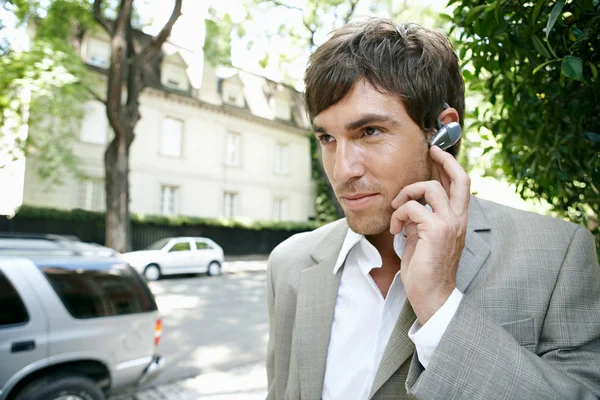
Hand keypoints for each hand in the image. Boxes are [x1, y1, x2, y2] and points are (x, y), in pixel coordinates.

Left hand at [390, 145, 469, 323]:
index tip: (436, 153)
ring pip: (430, 188)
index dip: (449, 166)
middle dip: (444, 159)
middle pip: (460, 178)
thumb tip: (410, 206)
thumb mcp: (422, 238)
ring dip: (407, 193)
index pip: (460, 186)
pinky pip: (413, 208)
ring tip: (396, 209)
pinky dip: (398, 215)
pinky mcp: (436, 231)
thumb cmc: (425, 269)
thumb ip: (421, 220)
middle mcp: (458, 219)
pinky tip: (394, 230)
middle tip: (430, 150)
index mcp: (457, 220)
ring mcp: (449, 224)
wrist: (432, 295)